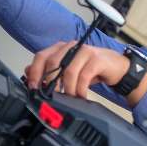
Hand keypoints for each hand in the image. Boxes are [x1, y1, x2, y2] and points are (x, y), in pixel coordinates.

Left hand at [25, 41, 146, 104]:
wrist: (117, 68)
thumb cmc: (92, 69)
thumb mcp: (69, 71)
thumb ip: (50, 71)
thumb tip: (29, 73)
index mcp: (61, 48)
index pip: (41, 56)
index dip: (35, 72)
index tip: (33, 87)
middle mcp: (71, 47)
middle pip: (52, 62)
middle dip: (49, 82)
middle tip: (52, 95)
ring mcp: (84, 51)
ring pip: (68, 71)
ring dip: (67, 89)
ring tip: (70, 98)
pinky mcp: (96, 59)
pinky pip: (83, 76)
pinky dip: (80, 89)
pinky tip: (81, 96)